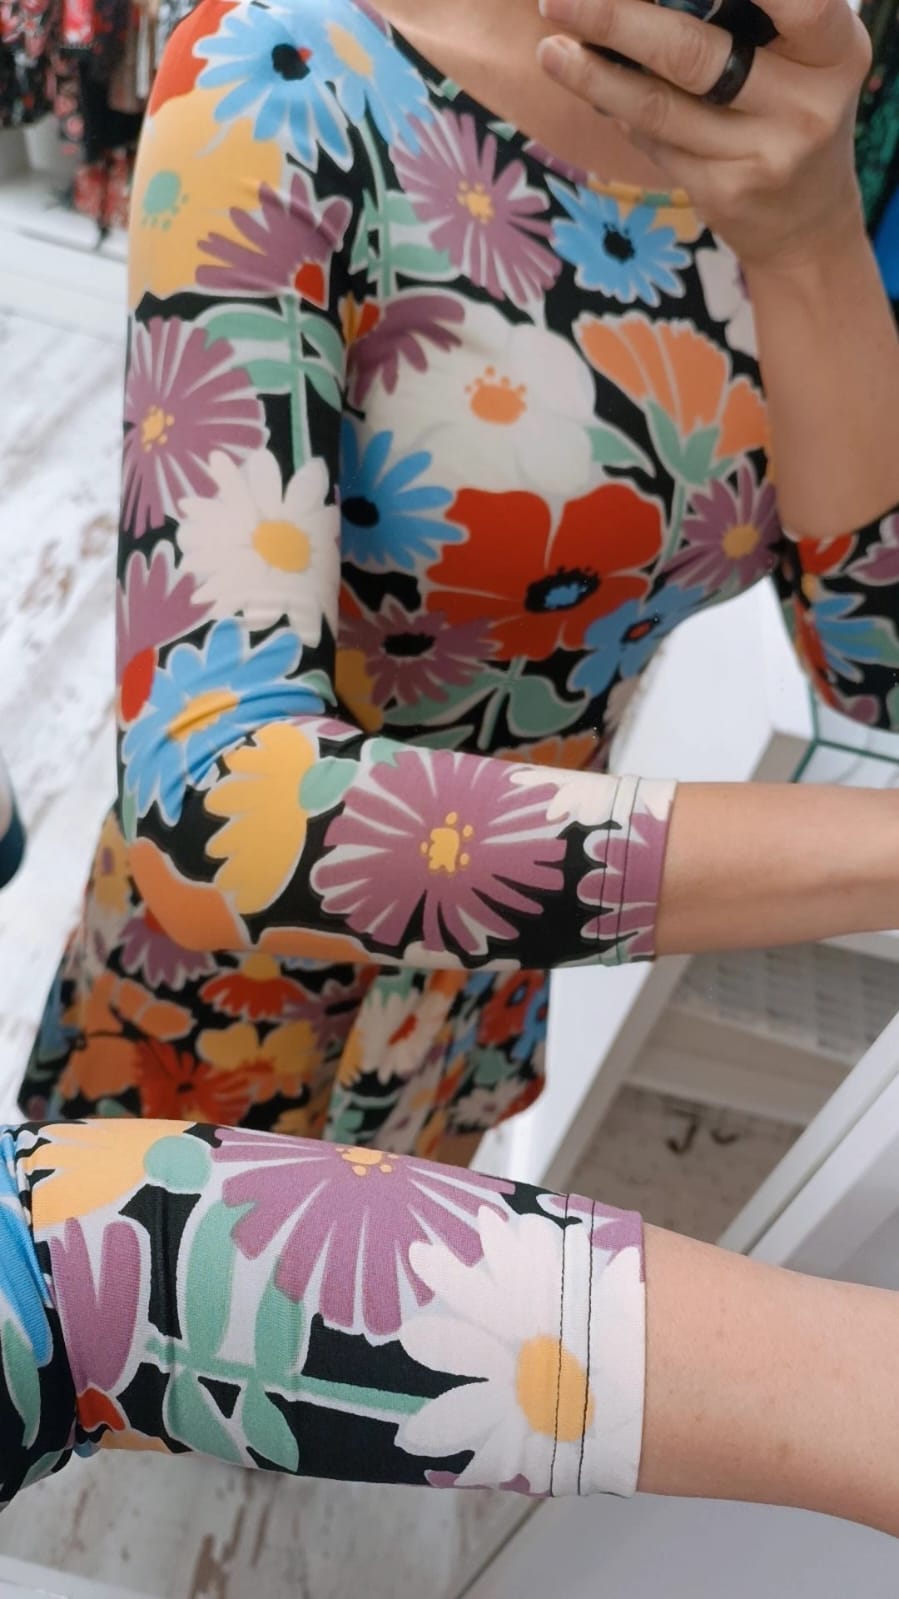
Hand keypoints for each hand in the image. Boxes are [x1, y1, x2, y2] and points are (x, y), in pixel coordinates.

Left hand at [536, 0, 871, 271]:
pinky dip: (622, 110)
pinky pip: (656, 143)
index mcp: (834, 50)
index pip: (793, 0)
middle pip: (693, 54)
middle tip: (559, 1)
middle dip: (615, 21)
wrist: (808, 223)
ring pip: (660, 107)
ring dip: (594, 76)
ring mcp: (764, 156)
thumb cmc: (795, 108)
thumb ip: (749, 17)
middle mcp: (806, 104)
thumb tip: (638, 1)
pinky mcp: (724, 194)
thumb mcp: (804, 55)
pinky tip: (594, 89)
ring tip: (551, 49)